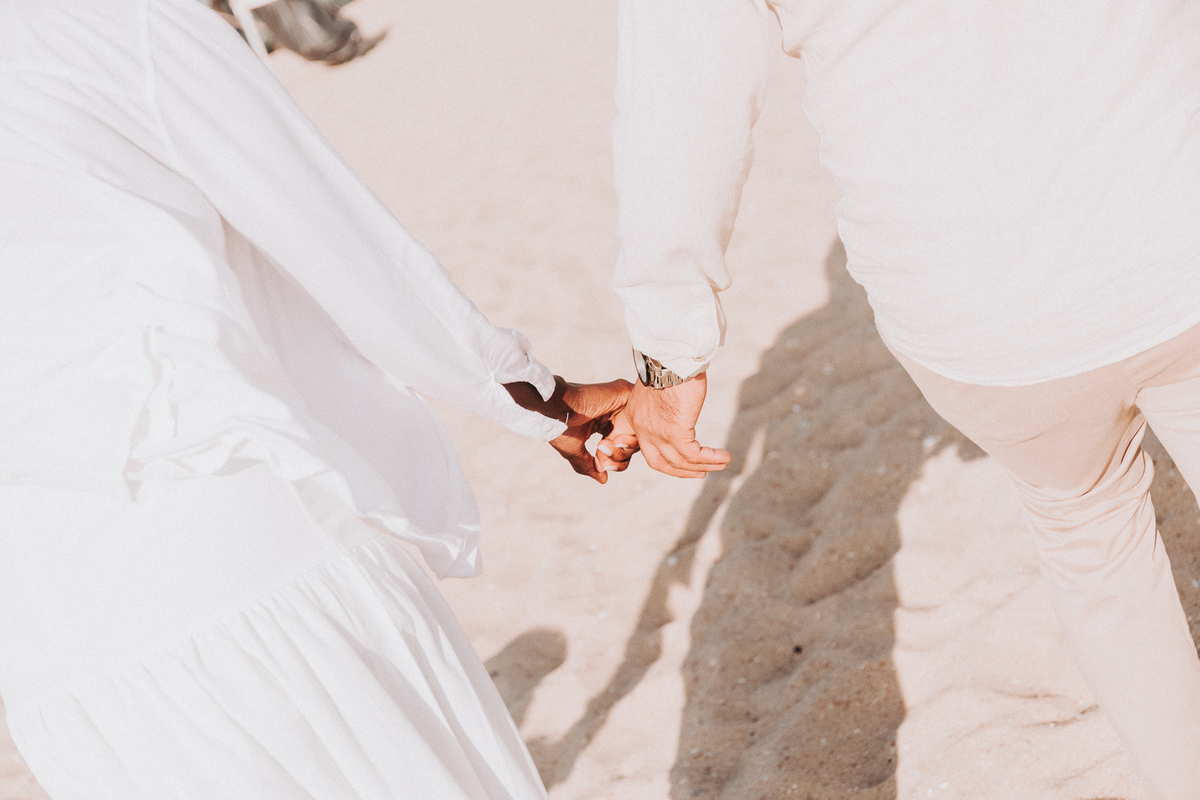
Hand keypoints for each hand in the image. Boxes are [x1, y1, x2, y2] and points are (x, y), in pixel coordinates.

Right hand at [505, 376, 635, 483]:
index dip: (616, 459)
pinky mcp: (623, 392)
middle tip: (604, 454)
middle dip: (623, 454)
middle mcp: (613, 411)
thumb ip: (589, 465)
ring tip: (605, 445)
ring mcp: (619, 402)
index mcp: (602, 421)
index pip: (620, 444)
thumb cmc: (558, 428)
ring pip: (639, 429)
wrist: (553, 408)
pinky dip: (630, 432)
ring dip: (626, 445)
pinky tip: (614, 437)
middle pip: (633, 439)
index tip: (602, 464)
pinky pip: (639, 416)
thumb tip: (604, 480)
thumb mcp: (574, 450)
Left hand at [596, 373, 729, 478]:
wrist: (672, 356)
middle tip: (699, 472)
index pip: (644, 448)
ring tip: (720, 464)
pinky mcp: (674, 431)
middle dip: (680, 471)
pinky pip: (693, 454)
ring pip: (679, 461)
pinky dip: (710, 458)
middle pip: (659, 462)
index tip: (680, 463)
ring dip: (702, 466)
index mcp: (635, 417)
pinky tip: (724, 456)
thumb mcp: (659, 386)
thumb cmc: (668, 364)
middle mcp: (642, 427)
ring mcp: (657, 432)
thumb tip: (677, 406)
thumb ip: (662, 402)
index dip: (662, 460)